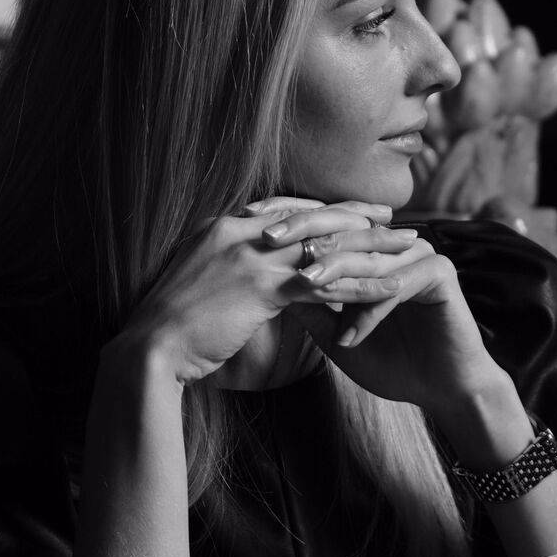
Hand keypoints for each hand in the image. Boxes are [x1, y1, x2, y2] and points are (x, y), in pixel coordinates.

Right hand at [119, 197, 414, 387]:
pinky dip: (360, 286)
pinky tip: (388, 290)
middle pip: (312, 217)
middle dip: (357, 217)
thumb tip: (253, 275)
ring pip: (325, 246)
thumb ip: (230, 267)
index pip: (286, 207)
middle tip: (392, 220)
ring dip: (370, 249)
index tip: (354, 211)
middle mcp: (238, 230)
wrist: (151, 348)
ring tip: (406, 250)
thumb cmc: (172, 325)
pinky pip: (323, 282)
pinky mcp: (261, 287)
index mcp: (223, 225)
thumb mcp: (201, 281)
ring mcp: (250, 255)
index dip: (323, 209)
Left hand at [259, 215, 502, 412]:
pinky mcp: (441, 274)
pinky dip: (372, 309)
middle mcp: (396, 245)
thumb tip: (266, 285)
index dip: (288, 230)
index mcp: (372, 250)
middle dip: (304, 235)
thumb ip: (310, 307)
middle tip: (268, 241)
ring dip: (336, 270)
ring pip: (369, 255)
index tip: (248, 235)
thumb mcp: (337, 335)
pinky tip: (349, 333)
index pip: (325, 228)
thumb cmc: (391, 363)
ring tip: (303, 282)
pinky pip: (399, 285)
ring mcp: (420, 255)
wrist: (443, 391)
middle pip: (344, 229)